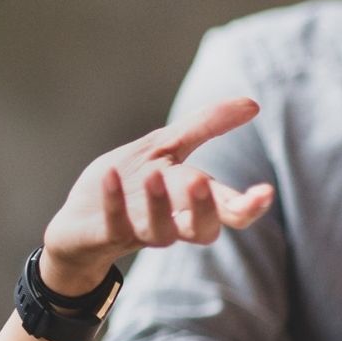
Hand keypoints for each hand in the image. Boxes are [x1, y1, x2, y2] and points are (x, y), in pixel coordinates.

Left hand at [40, 97, 275, 293]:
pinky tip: (110, 175)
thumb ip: (205, 127)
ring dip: (159, 204)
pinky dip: (113, 201)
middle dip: (206, 209)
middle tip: (202, 183)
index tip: (265, 192)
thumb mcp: (165, 148)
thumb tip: (253, 105)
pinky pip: (114, 223)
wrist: (77, 221)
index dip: (248, 206)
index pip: (229, 212)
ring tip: (155, 176)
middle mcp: (171, 223)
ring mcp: (137, 231)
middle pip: (201, 228)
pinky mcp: (104, 234)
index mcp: (190, 204)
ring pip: (159, 231)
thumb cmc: (129, 184)